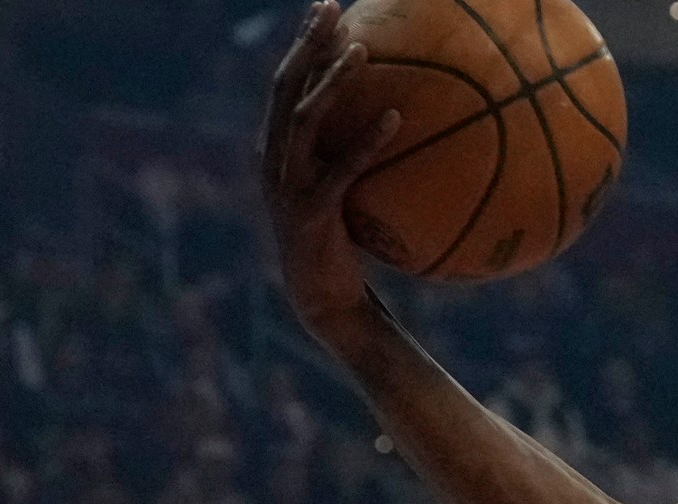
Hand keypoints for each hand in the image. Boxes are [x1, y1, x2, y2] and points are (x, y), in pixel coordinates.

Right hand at [261, 1, 399, 344]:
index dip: (303, 43)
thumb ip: (356, 155)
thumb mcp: (346, 191)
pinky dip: (367, 141)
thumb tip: (403, 117)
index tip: (326, 7)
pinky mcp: (311, 214)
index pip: (286, 82)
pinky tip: (397, 118)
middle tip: (330, 6)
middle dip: (306, 44)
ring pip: (304, 120)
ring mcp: (287, 186)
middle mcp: (273, 160)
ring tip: (360, 51)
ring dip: (331, 83)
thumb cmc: (343, 244)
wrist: (325, 300)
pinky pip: (342, 169)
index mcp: (277, 149)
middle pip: (284, 87)